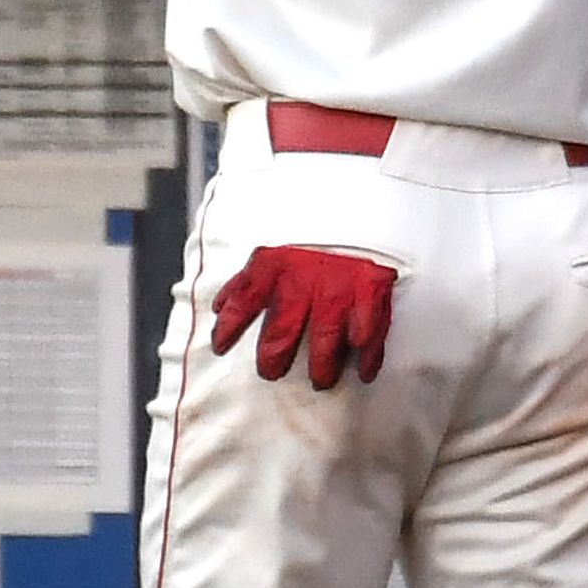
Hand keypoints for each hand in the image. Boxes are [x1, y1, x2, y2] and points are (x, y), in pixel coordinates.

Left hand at [209, 246, 395, 388]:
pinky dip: (367, 354)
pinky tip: (363, 371)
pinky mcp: (370, 288)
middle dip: (274, 356)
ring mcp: (338, 284)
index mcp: (276, 265)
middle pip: (283, 328)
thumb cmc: (308, 244)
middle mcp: (304, 276)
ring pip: (325, 334)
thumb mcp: (274, 254)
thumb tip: (217, 307)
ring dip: (323, 363)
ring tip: (321, 380)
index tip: (219, 347)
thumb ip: (247, 282)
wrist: (356, 207)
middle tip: (271, 372)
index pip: (244, 299)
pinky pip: (370, 329)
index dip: (228, 326)